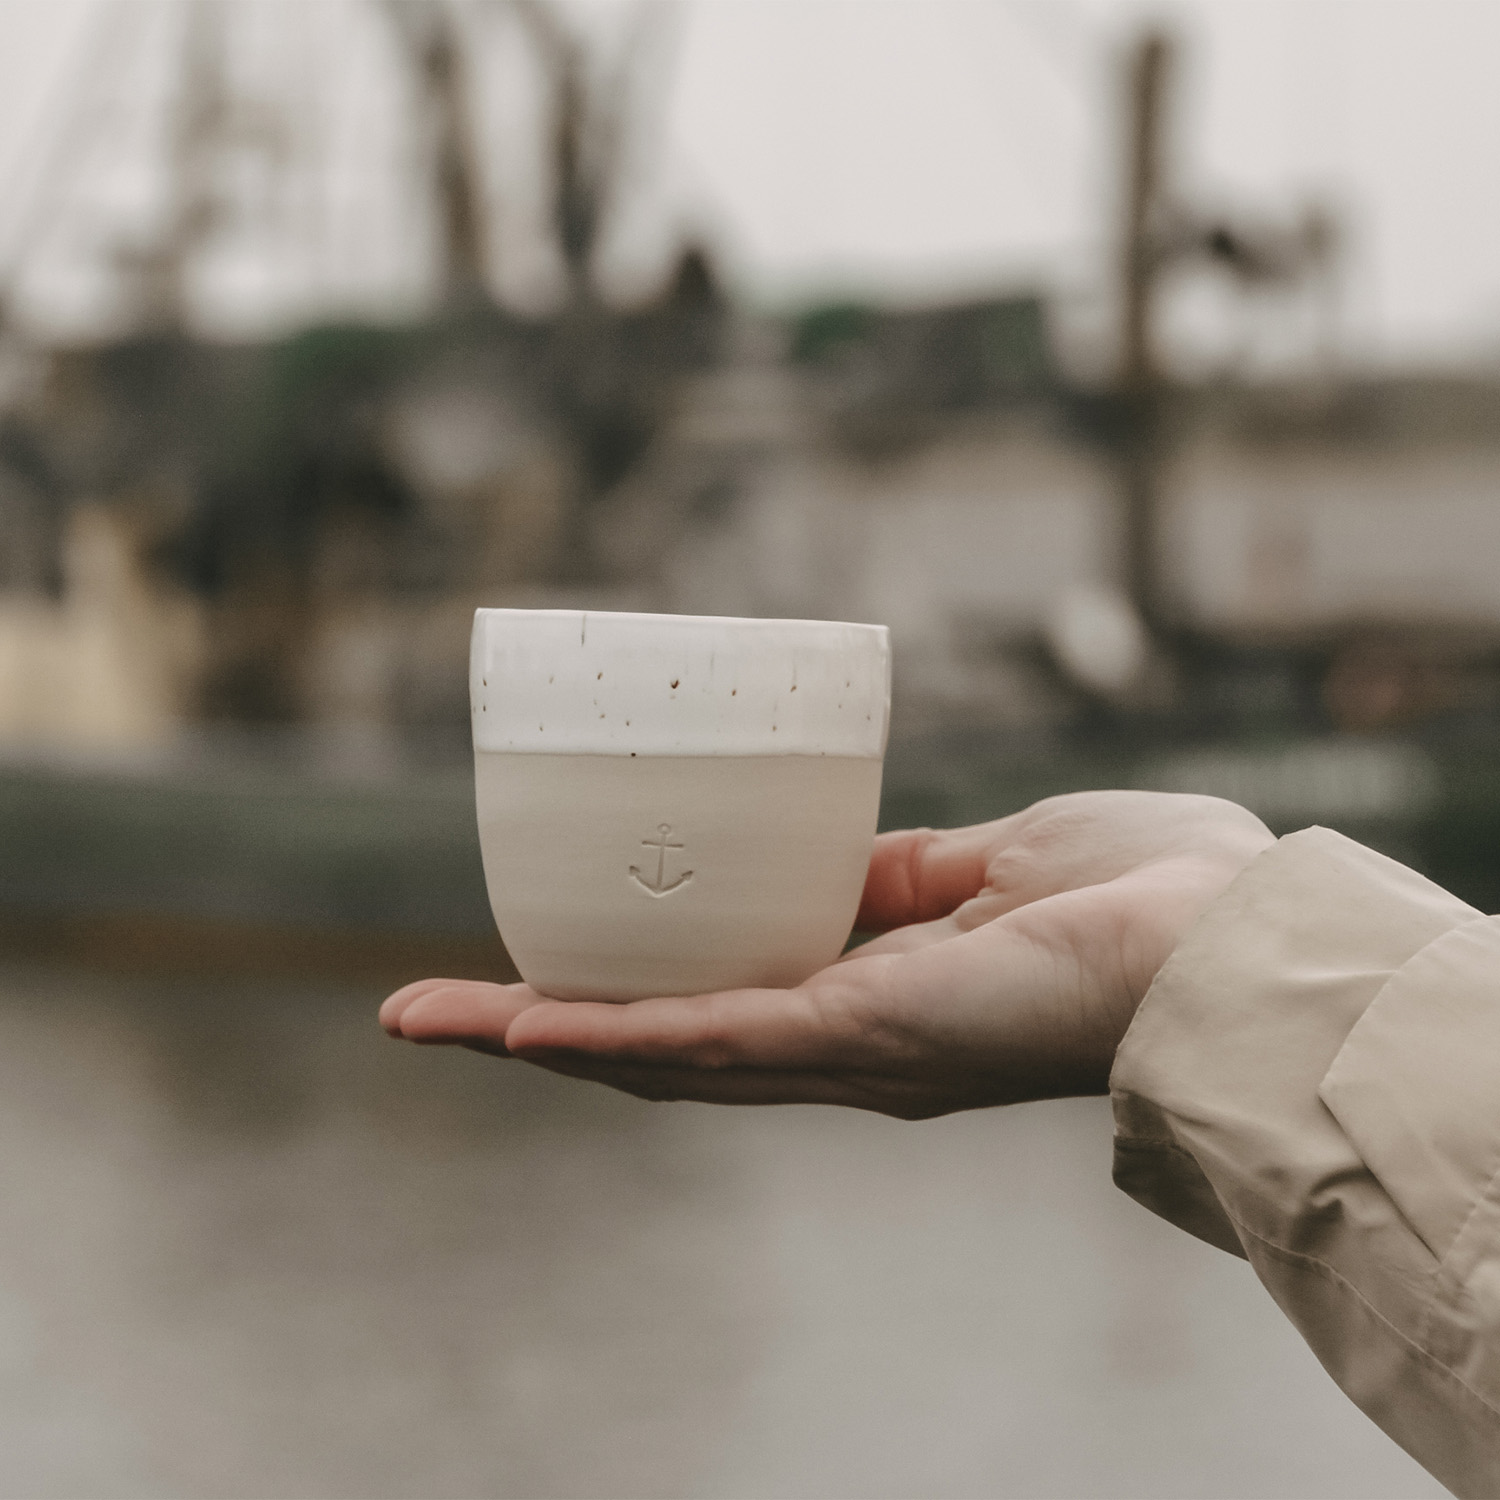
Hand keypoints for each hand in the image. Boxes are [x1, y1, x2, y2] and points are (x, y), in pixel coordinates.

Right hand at [380, 791, 1272, 1118]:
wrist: (1223, 930)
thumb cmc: (1131, 894)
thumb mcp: (984, 867)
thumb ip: (903, 876)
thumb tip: (835, 862)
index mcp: (872, 998)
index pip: (719, 1004)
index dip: (623, 992)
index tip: (546, 964)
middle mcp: (840, 1044)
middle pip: (660, 1043)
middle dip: (546, 1027)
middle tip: (434, 1013)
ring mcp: (841, 1047)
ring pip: (656, 1053)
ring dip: (538, 1037)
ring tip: (431, 1023)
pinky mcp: (854, 1037)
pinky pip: (706, 1042)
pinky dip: (605, 1035)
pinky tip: (520, 1025)